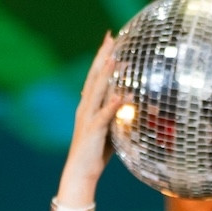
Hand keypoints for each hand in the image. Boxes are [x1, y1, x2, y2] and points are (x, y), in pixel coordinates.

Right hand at [56, 33, 121, 207]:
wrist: (81, 173)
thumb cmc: (97, 153)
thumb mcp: (110, 129)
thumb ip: (117, 115)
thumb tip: (131, 103)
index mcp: (89, 106)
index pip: (96, 77)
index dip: (103, 58)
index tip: (111, 42)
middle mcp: (85, 108)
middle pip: (95, 77)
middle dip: (103, 56)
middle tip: (111, 37)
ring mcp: (88, 118)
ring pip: (97, 91)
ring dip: (107, 74)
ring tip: (116, 58)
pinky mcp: (93, 131)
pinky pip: (104, 115)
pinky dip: (112, 104)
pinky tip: (121, 95)